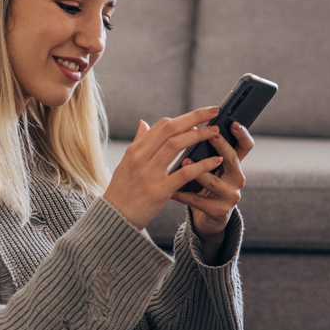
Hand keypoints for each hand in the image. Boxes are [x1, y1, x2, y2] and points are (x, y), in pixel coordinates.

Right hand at [102, 106, 225, 230]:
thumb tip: (143, 122)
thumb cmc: (122, 192)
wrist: (113, 219)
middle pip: (170, 129)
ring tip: (215, 132)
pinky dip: (202, 164)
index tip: (200, 115)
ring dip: (199, 135)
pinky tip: (215, 160)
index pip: (162, 126)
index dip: (183, 118)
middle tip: (214, 110)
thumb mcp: (125, 164)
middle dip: (195, 117)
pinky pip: (184, 173)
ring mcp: (149, 173)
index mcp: (135, 151)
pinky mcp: (159, 191)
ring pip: (176, 145)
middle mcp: (141, 158)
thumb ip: (138, 143)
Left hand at [170, 122, 254, 259]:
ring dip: (198, 171)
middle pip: (233, 159)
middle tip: (210, 136)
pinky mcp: (219, 211)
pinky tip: (171, 190)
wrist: (206, 217)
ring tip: (184, 162)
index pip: (245, 146)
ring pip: (214, 181)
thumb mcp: (208, 166)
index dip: (243, 134)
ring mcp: (230, 195)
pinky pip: (198, 201)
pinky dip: (183, 194)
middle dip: (222, 146)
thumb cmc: (204, 185)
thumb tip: (188, 123)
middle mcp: (236, 178)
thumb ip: (202, 146)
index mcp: (234, 164)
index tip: (233, 122)